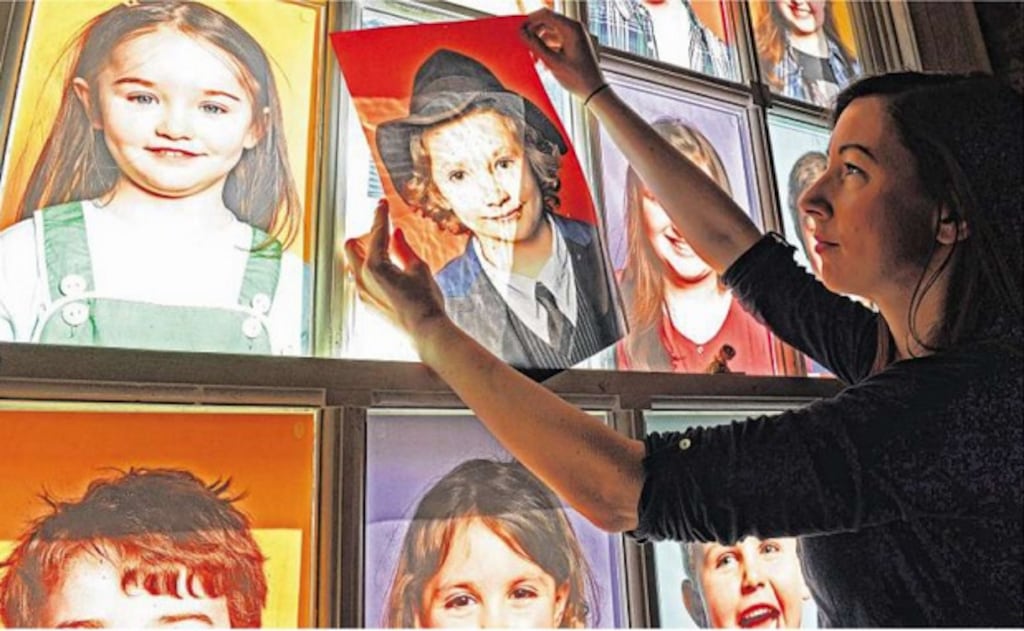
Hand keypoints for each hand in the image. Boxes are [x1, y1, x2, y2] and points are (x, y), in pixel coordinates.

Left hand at [344, 199, 448, 347]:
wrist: (425, 332)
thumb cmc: (425, 302)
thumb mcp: (418, 269)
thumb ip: (403, 248)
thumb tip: (396, 234)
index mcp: (375, 265)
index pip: (376, 233)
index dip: (380, 216)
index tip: (381, 204)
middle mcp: (362, 278)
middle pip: (352, 247)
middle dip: (363, 236)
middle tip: (380, 232)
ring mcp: (362, 293)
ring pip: (353, 265)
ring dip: (364, 255)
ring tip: (383, 253)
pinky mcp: (366, 304)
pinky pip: (360, 281)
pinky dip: (368, 272)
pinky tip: (384, 273)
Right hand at [520, 8, 604, 100]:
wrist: (594, 91)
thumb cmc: (578, 78)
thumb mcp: (553, 62)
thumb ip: (536, 46)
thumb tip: (522, 34)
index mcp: (571, 28)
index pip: (545, 14)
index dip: (529, 21)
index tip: (518, 31)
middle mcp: (574, 28)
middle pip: (547, 22)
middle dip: (533, 33)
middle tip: (523, 45)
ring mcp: (574, 36)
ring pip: (549, 32)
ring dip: (539, 43)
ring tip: (533, 59)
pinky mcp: (572, 44)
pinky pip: (555, 41)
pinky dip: (547, 48)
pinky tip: (542, 63)